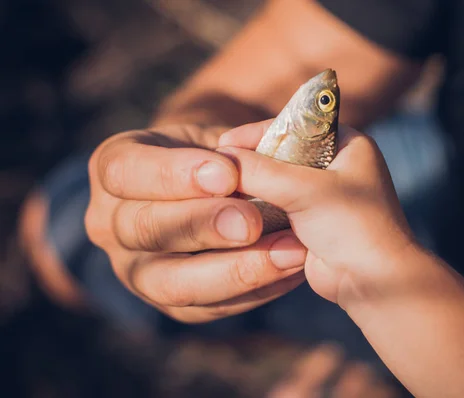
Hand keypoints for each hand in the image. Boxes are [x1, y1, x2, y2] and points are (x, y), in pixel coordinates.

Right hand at [85, 124, 307, 322]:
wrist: (205, 195)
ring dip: (234, 270)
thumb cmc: (208, 158)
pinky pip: (208, 307)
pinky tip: (290, 272)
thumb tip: (259, 161)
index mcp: (114, 169)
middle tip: (252, 222)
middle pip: (145, 230)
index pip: (126, 172)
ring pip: (172, 283)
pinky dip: (254, 291)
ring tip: (288, 253)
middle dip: (203, 226)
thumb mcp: (211, 137)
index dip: (175, 175)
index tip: (228, 174)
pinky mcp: (170, 305)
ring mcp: (136, 270)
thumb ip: (232, 146)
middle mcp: (111, 223)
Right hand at [218, 121, 413, 306]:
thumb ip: (260, 171)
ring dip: (252, 187)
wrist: (374, 282)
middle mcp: (335, 164)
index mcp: (346, 142)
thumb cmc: (355, 227)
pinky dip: (257, 209)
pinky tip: (234, 210)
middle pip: (281, 153)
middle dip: (251, 161)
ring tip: (221, 190)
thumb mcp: (305, 189)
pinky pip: (275, 206)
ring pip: (275, 182)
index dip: (256, 133)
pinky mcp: (310, 220)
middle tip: (217, 169)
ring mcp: (322, 194)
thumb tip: (218, 160)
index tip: (223, 143)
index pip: (293, 124)